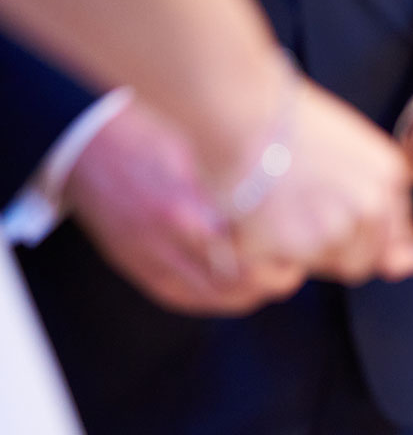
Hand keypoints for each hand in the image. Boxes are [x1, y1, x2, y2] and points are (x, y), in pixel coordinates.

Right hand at [64, 101, 304, 314]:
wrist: (86, 143)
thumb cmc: (145, 134)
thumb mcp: (201, 148)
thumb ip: (240, 181)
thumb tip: (290, 198)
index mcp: (186, 210)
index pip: (251, 258)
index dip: (286, 258)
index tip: (304, 245)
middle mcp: (168, 243)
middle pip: (242, 285)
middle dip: (277, 278)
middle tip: (295, 261)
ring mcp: (152, 260)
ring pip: (221, 298)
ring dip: (254, 290)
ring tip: (272, 272)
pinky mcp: (139, 270)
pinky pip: (189, 299)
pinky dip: (221, 296)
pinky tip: (237, 283)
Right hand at [231, 78, 412, 284]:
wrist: (238, 112)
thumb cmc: (282, 118)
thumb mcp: (348, 143)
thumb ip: (368, 188)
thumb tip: (390, 246)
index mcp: (388, 177)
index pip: (391, 236)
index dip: (360, 237)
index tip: (334, 226)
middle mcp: (370, 208)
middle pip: (361, 260)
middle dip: (334, 251)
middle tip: (298, 222)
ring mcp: (334, 231)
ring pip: (325, 265)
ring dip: (303, 251)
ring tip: (277, 212)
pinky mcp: (294, 248)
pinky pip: (285, 266)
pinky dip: (270, 251)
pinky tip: (256, 216)